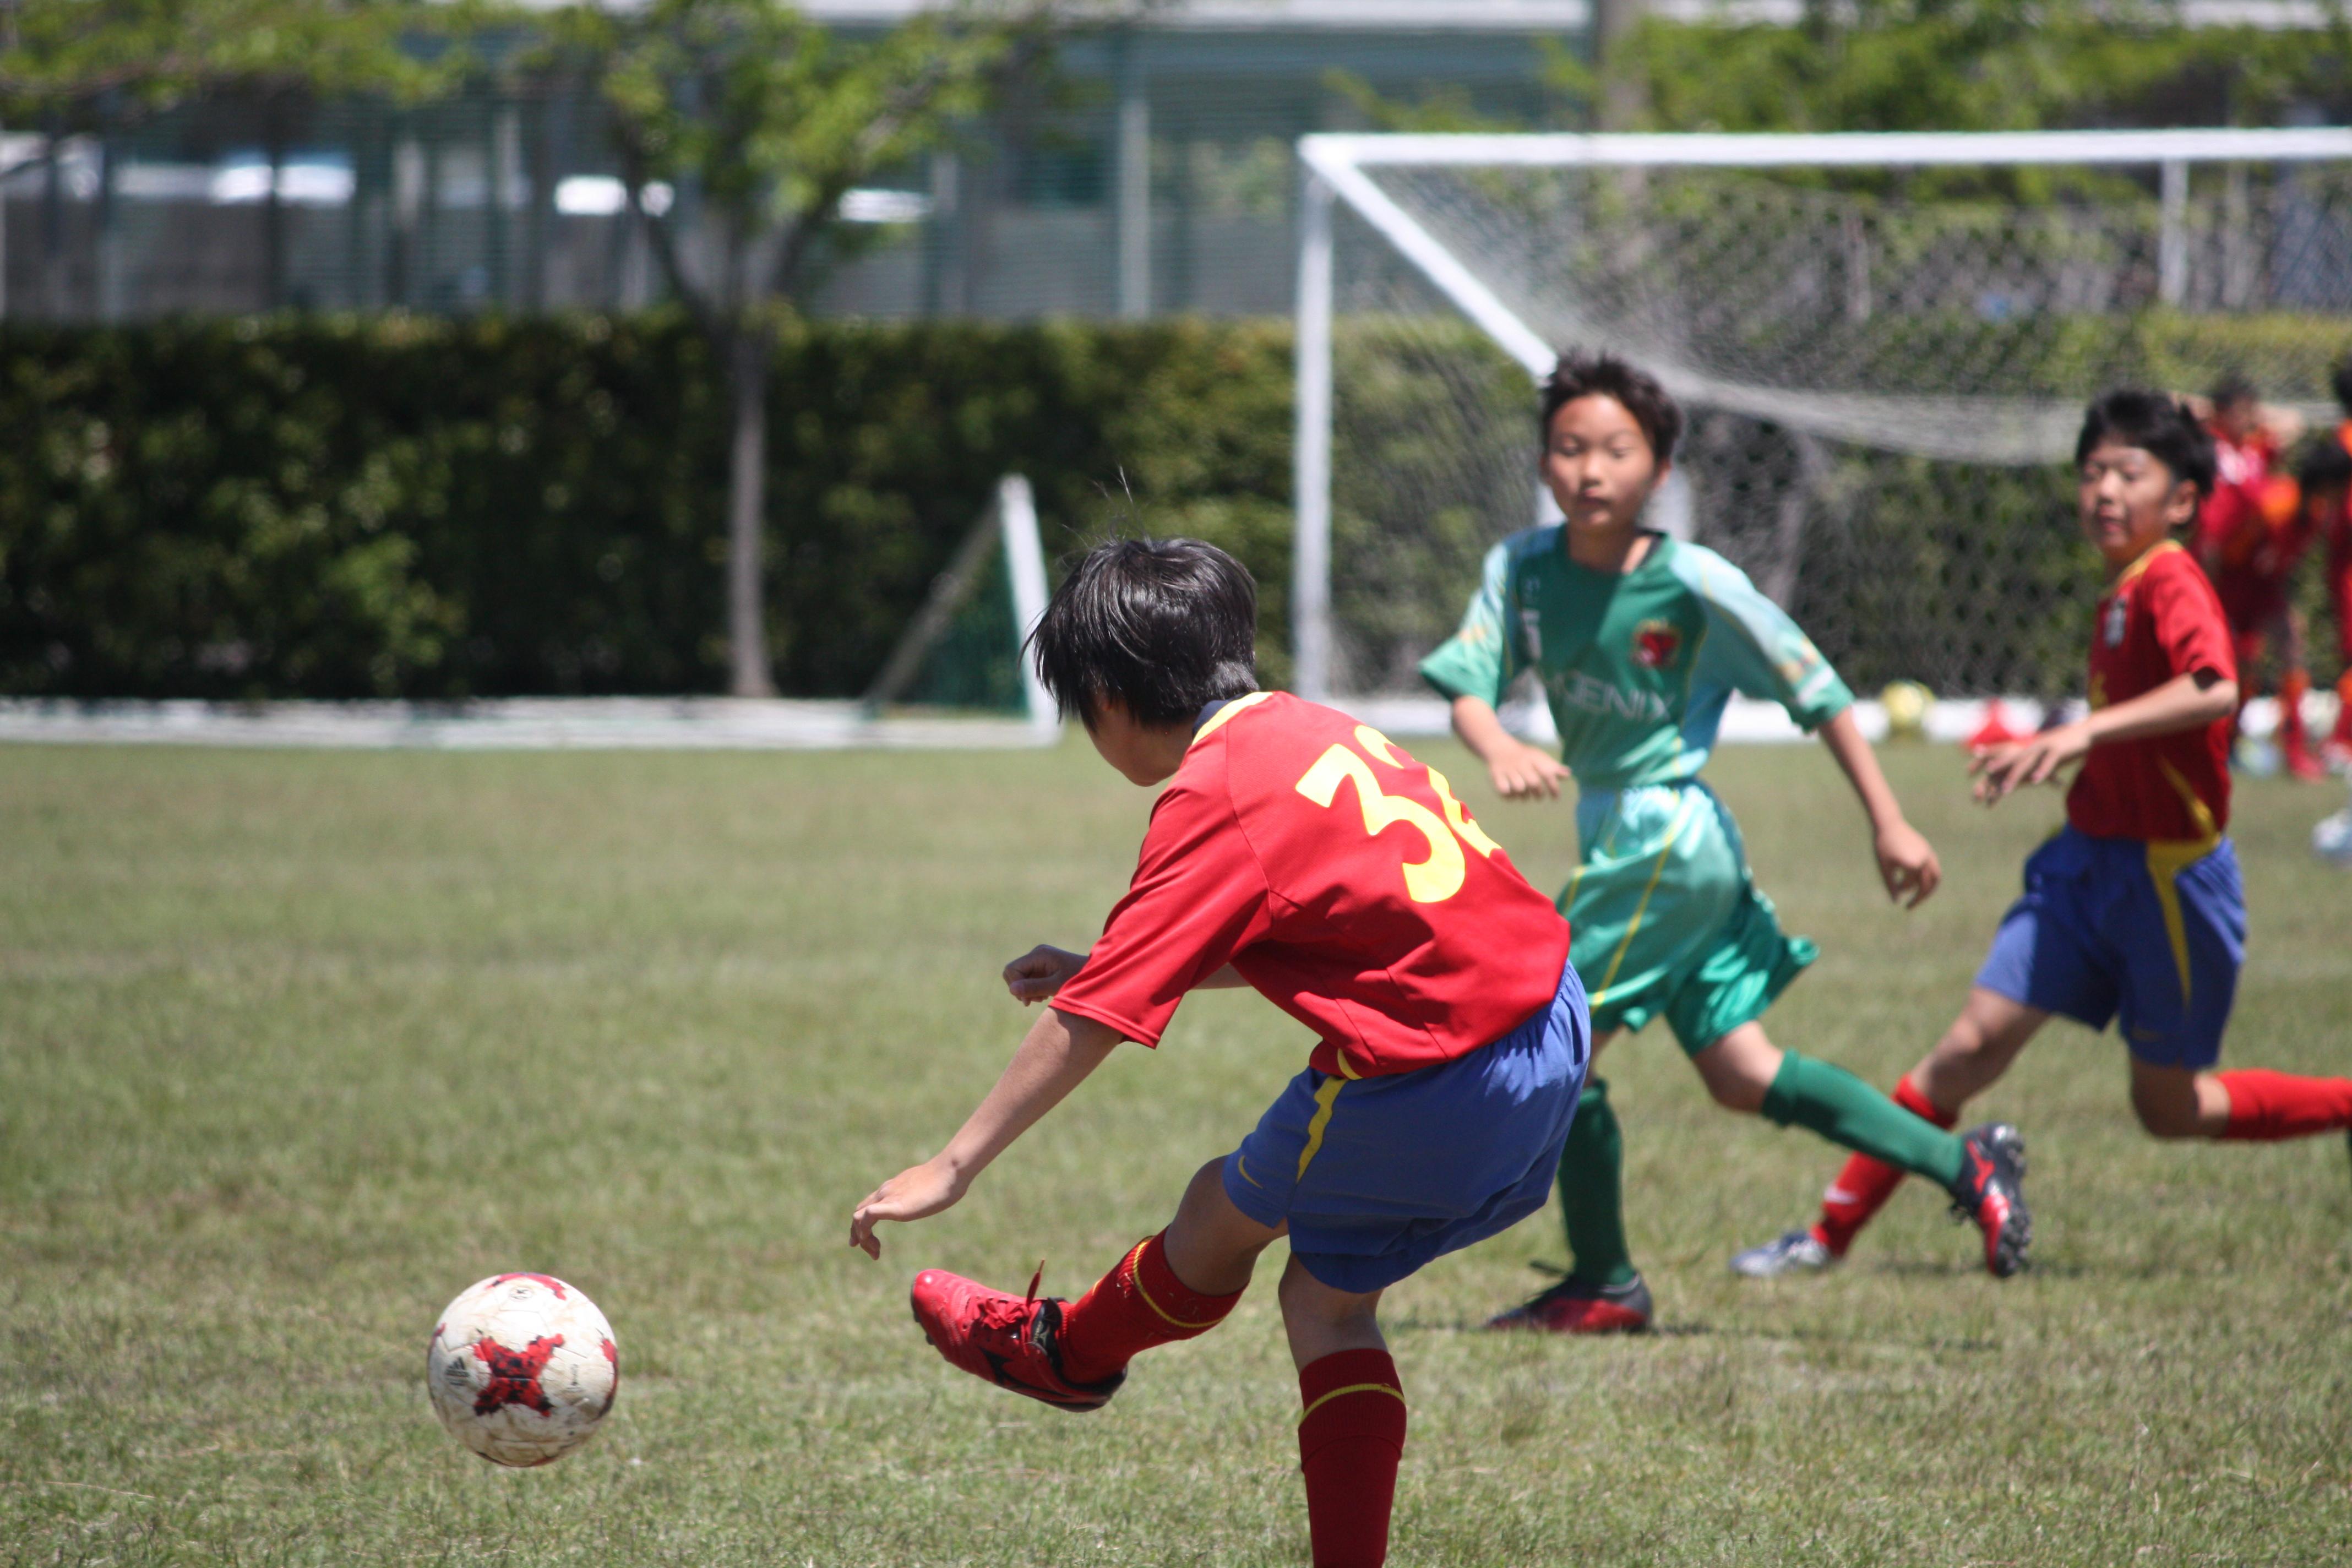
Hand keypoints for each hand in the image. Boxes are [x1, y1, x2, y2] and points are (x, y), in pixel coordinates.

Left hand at [849, 1157, 964, 1259]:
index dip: (866, 1225)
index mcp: (894, 1188)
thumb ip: (921, 1196)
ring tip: (876, 1252)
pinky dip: (864, 1232)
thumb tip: (929, 1200)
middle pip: (858, 1213)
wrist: (951, 1170)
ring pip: (857, 1217)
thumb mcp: (928, 1190)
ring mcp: (888, 1197)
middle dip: (859, 1234)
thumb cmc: (947, 1179)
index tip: (875, 1242)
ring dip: (861, 1237)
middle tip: (873, 1251)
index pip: (869, 1205)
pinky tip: (875, 1244)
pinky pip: (867, 1217)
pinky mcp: (893, 1206)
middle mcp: (886, 1191)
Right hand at [1004, 944, 1086, 1004]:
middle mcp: (1037, 954)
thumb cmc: (1079, 979)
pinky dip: (1032, 989)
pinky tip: (1045, 994)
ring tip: (1043, 996)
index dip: (1015, 985)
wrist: (1096, 975)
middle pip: (1013, 972)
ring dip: (1027, 990)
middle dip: (1020, 988)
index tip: (1029, 1000)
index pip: (1012, 969)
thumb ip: (1034, 987)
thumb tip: (1012, 990)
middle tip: (1035, 1000)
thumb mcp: (1056, 986)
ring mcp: (1039, 960)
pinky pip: (1027, 978)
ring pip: (1019, 977)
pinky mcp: (1042, 967)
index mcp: (1039, 954)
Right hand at [1485, 739, 1571, 800]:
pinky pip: (1504, 791)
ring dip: (1523, 795)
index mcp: (1533, 758)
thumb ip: (1552, 767)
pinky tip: (1512, 794)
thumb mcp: (1539, 758)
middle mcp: (1521, 763)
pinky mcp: (1496, 776)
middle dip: (1538, 793)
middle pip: (1533, 783)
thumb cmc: (1523, 756)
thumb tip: (1568, 774)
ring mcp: (1508, 769)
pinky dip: (1509, 796)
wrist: (1499, 747)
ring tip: (1524, 795)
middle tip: (1539, 796)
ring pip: (1519, 788)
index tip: (1555, 797)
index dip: (1553, 787)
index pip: (1547, 773)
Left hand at [1872, 819, 1941, 907]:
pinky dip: (1929, 878)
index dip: (1904, 892)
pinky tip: (1918, 883)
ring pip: (1935, 877)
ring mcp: (1928, 854)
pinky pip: (1934, 868)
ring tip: (1919, 897)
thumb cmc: (1883, 846)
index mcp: (1912, 864)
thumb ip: (1891, 886)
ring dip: (1929, 889)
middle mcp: (1923, 859)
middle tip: (1909, 907)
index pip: (1911, 885)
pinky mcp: (1929, 850)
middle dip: (1919, 897)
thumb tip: (1896, 902)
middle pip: (1927, 885)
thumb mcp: (1884, 868)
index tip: (1898, 897)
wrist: (1889, 824)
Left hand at [1970, 721, 2091, 804]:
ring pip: (2026, 763)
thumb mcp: (2047, 755)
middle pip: (2011, 760)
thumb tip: (2028, 777)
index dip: (1989, 757)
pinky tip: (2034, 781)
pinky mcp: (2058, 751)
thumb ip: (2036, 766)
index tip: (1971, 763)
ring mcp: (2044, 748)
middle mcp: (2033, 747)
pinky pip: (2047, 763)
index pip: (2005, 753)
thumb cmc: (2064, 746)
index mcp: (2028, 748)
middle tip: (1983, 782)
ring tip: (2004, 790)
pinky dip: (2040, 772)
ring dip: (2014, 776)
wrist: (2085, 732)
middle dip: (1997, 771)